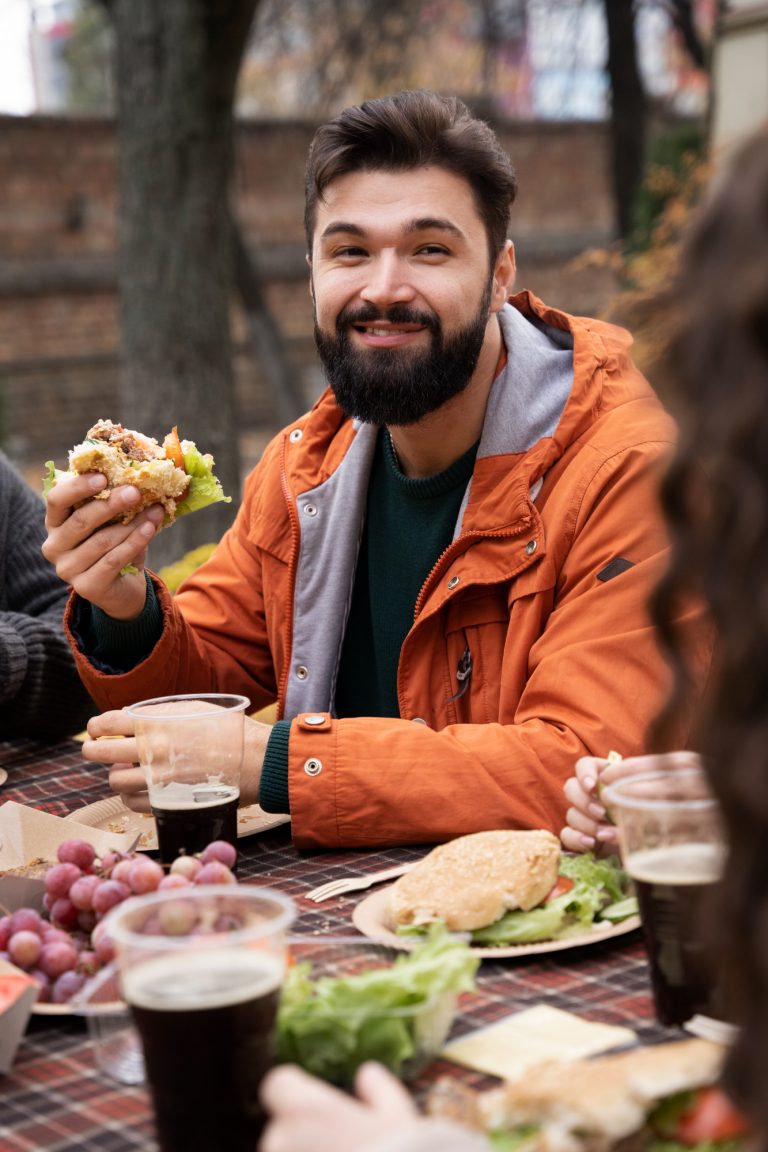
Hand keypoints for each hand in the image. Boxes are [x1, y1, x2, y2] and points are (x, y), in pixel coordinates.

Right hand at [42, 472, 164, 620]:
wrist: (124, 588)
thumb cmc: (115, 546)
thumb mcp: (112, 521)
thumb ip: (115, 503)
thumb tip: (139, 479)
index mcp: (55, 523)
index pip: (56, 500)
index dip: (78, 487)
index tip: (104, 477)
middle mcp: (54, 546)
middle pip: (81, 520)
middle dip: (111, 504)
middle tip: (135, 492)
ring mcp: (67, 569)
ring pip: (102, 541)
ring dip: (131, 524)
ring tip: (155, 511)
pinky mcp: (86, 587)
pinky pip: (113, 559)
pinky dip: (135, 542)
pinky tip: (150, 529)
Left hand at [83, 709, 272, 810]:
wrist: (256, 760)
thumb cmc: (227, 730)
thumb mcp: (193, 709)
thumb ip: (157, 713)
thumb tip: (126, 718)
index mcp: (157, 723)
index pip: (107, 723)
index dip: (95, 727)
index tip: (96, 730)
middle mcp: (153, 750)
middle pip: (101, 753)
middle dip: (93, 750)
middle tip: (96, 750)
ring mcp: (159, 779)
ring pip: (114, 781)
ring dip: (116, 775)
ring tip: (128, 771)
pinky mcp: (167, 801)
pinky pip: (132, 803)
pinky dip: (131, 796)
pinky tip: (142, 788)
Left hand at [259, 1062, 418, 1151]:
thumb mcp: (397, 1114)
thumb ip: (378, 1087)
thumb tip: (367, 1075)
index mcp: (304, 1109)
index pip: (277, 1084)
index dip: (296, 1091)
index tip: (316, 1102)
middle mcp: (281, 1141)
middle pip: (282, 1129)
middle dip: (304, 1136)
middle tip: (341, 1146)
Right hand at [560, 750, 702, 852]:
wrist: (651, 850)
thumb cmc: (653, 819)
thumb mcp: (651, 803)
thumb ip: (642, 796)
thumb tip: (632, 797)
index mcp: (604, 778)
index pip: (583, 765)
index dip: (584, 773)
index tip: (592, 785)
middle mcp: (590, 795)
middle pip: (570, 787)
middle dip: (584, 801)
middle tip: (601, 813)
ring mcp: (582, 816)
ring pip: (570, 812)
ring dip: (586, 823)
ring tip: (606, 833)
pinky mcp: (580, 837)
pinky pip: (566, 834)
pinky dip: (576, 838)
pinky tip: (591, 843)